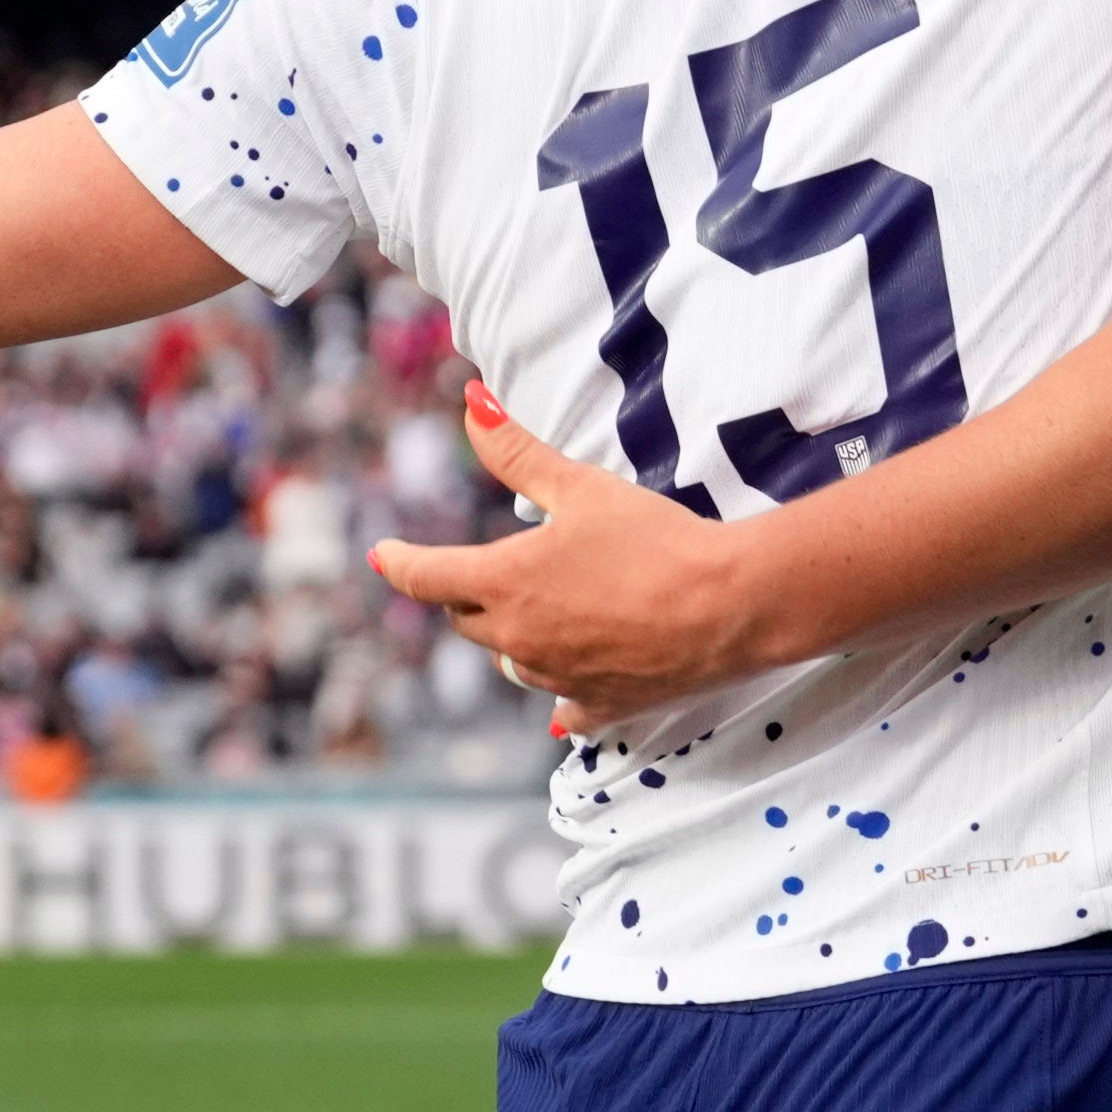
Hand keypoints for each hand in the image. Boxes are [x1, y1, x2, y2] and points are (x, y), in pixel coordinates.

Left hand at [370, 389, 766, 723]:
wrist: (727, 606)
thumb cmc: (654, 539)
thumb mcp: (580, 486)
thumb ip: (517, 452)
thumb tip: (471, 405)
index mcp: (504, 584)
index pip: (427, 576)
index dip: (401, 562)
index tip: (384, 555)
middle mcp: (518, 640)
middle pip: (467, 620)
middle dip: (464, 595)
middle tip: (474, 573)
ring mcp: (557, 679)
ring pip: (510, 662)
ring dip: (509, 638)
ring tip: (531, 617)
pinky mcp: (599, 705)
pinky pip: (562, 706)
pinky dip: (558, 692)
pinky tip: (564, 696)